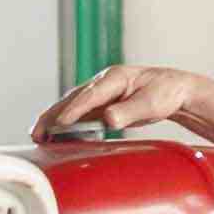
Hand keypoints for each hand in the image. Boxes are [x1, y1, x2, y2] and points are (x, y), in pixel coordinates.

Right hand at [40, 62, 213, 152]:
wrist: (177, 90)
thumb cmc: (166, 93)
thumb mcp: (151, 103)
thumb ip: (128, 111)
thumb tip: (107, 119)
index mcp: (115, 78)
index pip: (90, 95)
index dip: (73, 109)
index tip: (59, 122)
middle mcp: (104, 82)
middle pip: (74, 99)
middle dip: (54, 115)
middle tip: (36, 131)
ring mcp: (102, 92)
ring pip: (73, 104)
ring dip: (55, 119)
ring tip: (38, 135)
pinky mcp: (103, 102)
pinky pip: (81, 112)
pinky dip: (67, 121)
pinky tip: (56, 134)